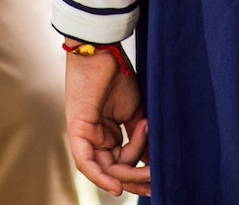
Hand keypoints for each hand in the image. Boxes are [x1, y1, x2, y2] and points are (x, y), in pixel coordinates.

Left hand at [64, 48, 149, 194]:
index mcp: (108, 134)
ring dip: (128, 174)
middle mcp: (95, 138)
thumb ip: (143, 138)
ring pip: (105, 169)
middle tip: (157, 178)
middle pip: (115, 170)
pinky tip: (117, 186)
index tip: (161, 176)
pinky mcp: (77, 131)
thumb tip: (155, 162)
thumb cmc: (119, 75)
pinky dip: (100, 177)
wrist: (104, 51)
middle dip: (136, 178)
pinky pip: (86, 163)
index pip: (123, 163)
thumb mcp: (136, 113)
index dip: (141, 173)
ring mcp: (85, 136)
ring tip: (149, 169)